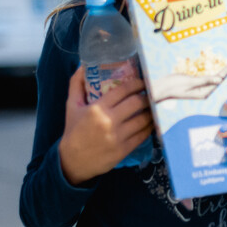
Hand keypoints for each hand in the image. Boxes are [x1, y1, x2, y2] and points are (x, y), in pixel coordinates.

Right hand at [58, 66, 152, 185]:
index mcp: (97, 108)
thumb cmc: (73, 130)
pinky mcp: (123, 150)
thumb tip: (82, 66)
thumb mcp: (72, 106)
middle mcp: (109, 121)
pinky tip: (152, 121)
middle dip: (148, 96)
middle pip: (137, 103)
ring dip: (151, 111)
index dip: (137, 83)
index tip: (144, 81)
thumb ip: (76, 85)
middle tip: (153, 92)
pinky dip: (150, 127)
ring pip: (143, 119)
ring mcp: (118, 137)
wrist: (72, 161)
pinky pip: (143, 135)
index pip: (123, 90)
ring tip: (154, 106)